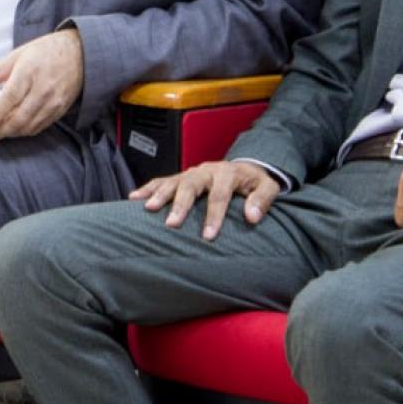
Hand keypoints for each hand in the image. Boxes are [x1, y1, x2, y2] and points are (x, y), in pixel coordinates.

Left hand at [0, 28, 83, 144]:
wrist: (81, 53)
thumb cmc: (48, 50)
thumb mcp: (19, 53)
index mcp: (30, 72)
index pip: (10, 99)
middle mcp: (43, 90)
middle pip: (18, 119)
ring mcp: (53, 102)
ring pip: (29, 127)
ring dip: (10, 134)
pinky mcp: (60, 110)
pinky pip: (40, 127)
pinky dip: (24, 132)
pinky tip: (13, 130)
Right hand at [131, 159, 280, 239]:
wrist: (245, 167)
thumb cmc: (255, 181)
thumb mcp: (268, 186)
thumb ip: (263, 200)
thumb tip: (252, 217)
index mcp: (227, 173)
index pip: (219, 195)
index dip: (213, 216)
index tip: (208, 236)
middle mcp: (206, 170)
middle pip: (191, 186)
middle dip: (180, 204)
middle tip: (171, 223)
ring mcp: (191, 172)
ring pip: (173, 181)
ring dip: (160, 194)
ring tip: (148, 209)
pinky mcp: (182, 176)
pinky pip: (162, 180)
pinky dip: (148, 188)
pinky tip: (134, 198)